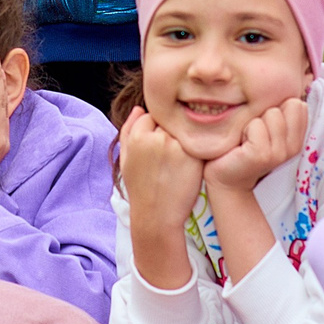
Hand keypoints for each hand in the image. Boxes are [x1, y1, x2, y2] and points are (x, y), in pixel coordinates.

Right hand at [119, 107, 206, 292]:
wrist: (156, 216)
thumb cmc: (139, 187)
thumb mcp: (125, 158)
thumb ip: (128, 129)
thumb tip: (139, 107)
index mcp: (137, 136)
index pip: (150, 115)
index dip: (154, 129)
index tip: (156, 146)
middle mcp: (157, 137)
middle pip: (168, 120)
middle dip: (170, 131)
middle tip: (169, 153)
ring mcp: (178, 145)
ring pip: (184, 129)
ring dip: (184, 138)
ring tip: (179, 160)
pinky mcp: (195, 155)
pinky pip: (198, 140)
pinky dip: (196, 148)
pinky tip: (189, 164)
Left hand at [201, 97, 307, 198]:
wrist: (226, 177)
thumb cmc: (244, 145)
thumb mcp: (266, 126)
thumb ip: (280, 110)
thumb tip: (291, 83)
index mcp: (297, 138)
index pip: (298, 104)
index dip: (277, 107)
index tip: (265, 125)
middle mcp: (293, 147)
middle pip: (287, 105)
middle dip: (266, 112)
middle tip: (254, 133)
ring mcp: (279, 153)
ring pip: (272, 113)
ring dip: (254, 121)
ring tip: (247, 138)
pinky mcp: (262, 155)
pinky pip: (256, 125)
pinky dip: (244, 130)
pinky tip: (241, 145)